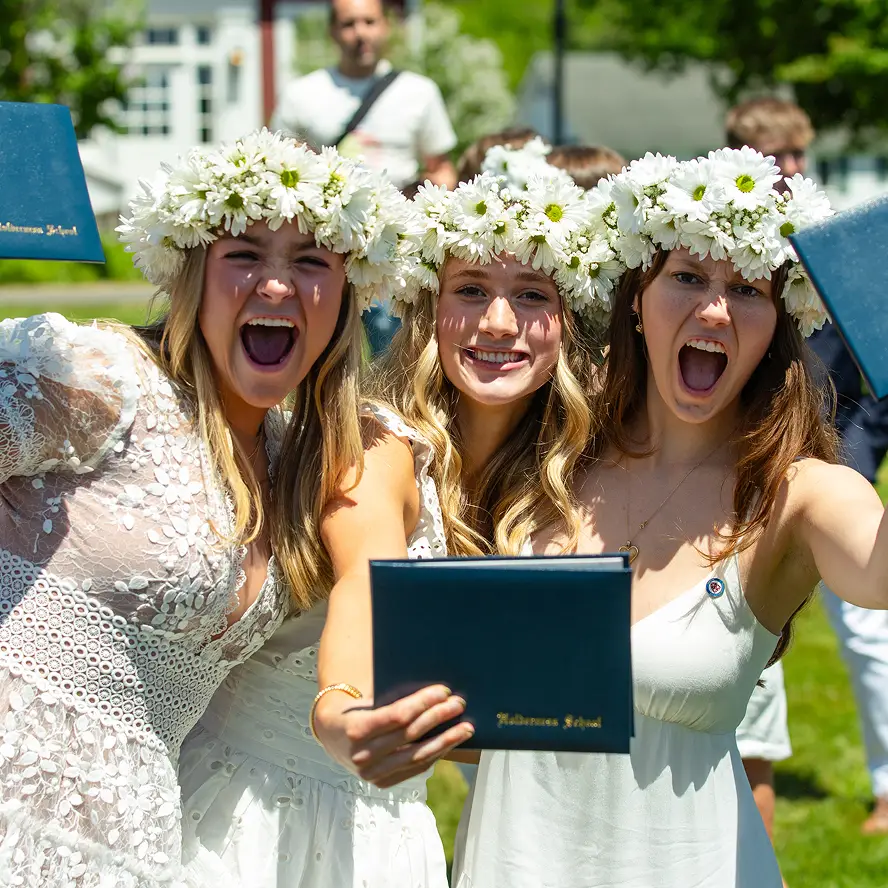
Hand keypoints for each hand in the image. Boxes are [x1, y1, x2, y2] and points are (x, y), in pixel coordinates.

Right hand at [317, 684, 473, 788]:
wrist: (332, 734)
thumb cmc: (356, 709)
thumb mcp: (367, 700)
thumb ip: (394, 701)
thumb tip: (436, 693)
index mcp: (357, 729)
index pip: (398, 716)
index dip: (423, 702)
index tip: (443, 690)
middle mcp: (363, 755)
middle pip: (410, 734)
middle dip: (438, 717)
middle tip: (459, 703)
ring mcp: (372, 774)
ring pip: (417, 756)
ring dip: (446, 740)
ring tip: (466, 728)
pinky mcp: (382, 783)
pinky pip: (415, 768)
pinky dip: (435, 754)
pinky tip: (449, 743)